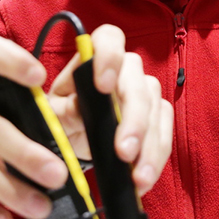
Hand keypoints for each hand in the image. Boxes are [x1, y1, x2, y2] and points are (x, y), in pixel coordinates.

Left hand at [46, 23, 173, 193]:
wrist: (71, 135)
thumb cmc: (60, 116)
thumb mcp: (53, 113)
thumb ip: (64, 109)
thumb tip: (81, 110)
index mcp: (94, 57)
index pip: (109, 39)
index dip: (110, 57)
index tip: (103, 86)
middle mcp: (125, 69)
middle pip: (138, 85)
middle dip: (134, 121)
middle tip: (124, 152)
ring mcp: (145, 91)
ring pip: (156, 112)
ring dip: (150, 147)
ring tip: (138, 178)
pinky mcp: (157, 116)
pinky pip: (164, 133)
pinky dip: (156, 158)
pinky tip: (144, 179)